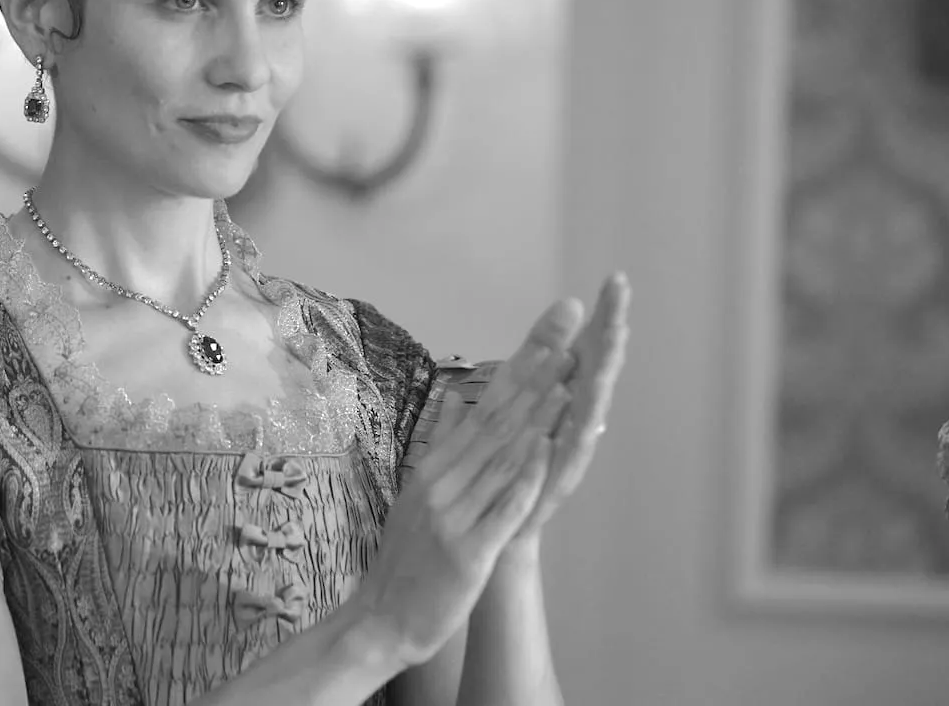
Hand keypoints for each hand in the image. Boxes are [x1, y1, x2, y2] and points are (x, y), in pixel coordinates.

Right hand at [344, 311, 576, 667]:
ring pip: (502, 457)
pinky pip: (501, 508)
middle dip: (536, 372)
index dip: (521, 364)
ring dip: (537, 415)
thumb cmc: (404, 560)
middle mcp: (443, 482)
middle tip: (569, 329)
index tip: (552, 328)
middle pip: (496, 419)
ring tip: (568, 377)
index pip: (485, 405)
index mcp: (435, 467)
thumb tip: (453, 398)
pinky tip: (545, 450)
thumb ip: (441, 445)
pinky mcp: (469, 550)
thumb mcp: (418, 493)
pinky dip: (523, 477)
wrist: (380, 620)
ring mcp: (455, 514)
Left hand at [514, 273, 630, 539]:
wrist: (495, 530)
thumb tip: (551, 321)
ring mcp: (569, 451)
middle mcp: (574, 421)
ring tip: (614, 339)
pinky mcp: (556, 482)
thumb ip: (531, 364)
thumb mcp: (515, 404)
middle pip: (598, 369)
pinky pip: (569, 455)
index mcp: (562, 399)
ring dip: (602, 373)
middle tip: (625, 297)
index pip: (586, 349)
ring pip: (591, 406)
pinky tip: (585, 411)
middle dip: (611, 332)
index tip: (616, 279)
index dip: (602, 316)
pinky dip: (576, 432)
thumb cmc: (510, 466)